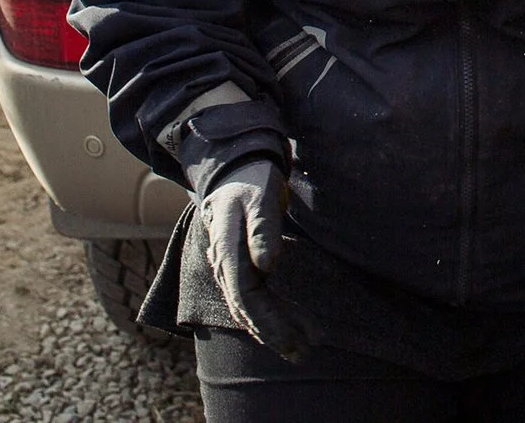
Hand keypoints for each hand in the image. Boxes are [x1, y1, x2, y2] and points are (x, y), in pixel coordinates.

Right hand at [199, 155, 310, 360]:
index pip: (245, 294)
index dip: (266, 319)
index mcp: (228, 250)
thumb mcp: (259, 199)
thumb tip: (266, 265)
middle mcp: (224, 263)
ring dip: (269, 329)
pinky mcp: (239, 266)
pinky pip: (250, 298)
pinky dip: (265, 316)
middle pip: (246, 308)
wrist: (234, 171)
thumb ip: (262, 230)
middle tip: (300, 353)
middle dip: (271, 333)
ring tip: (296, 349)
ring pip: (247, 307)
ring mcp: (229, 267)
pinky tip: (282, 328)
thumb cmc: (250, 182)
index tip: (288, 337)